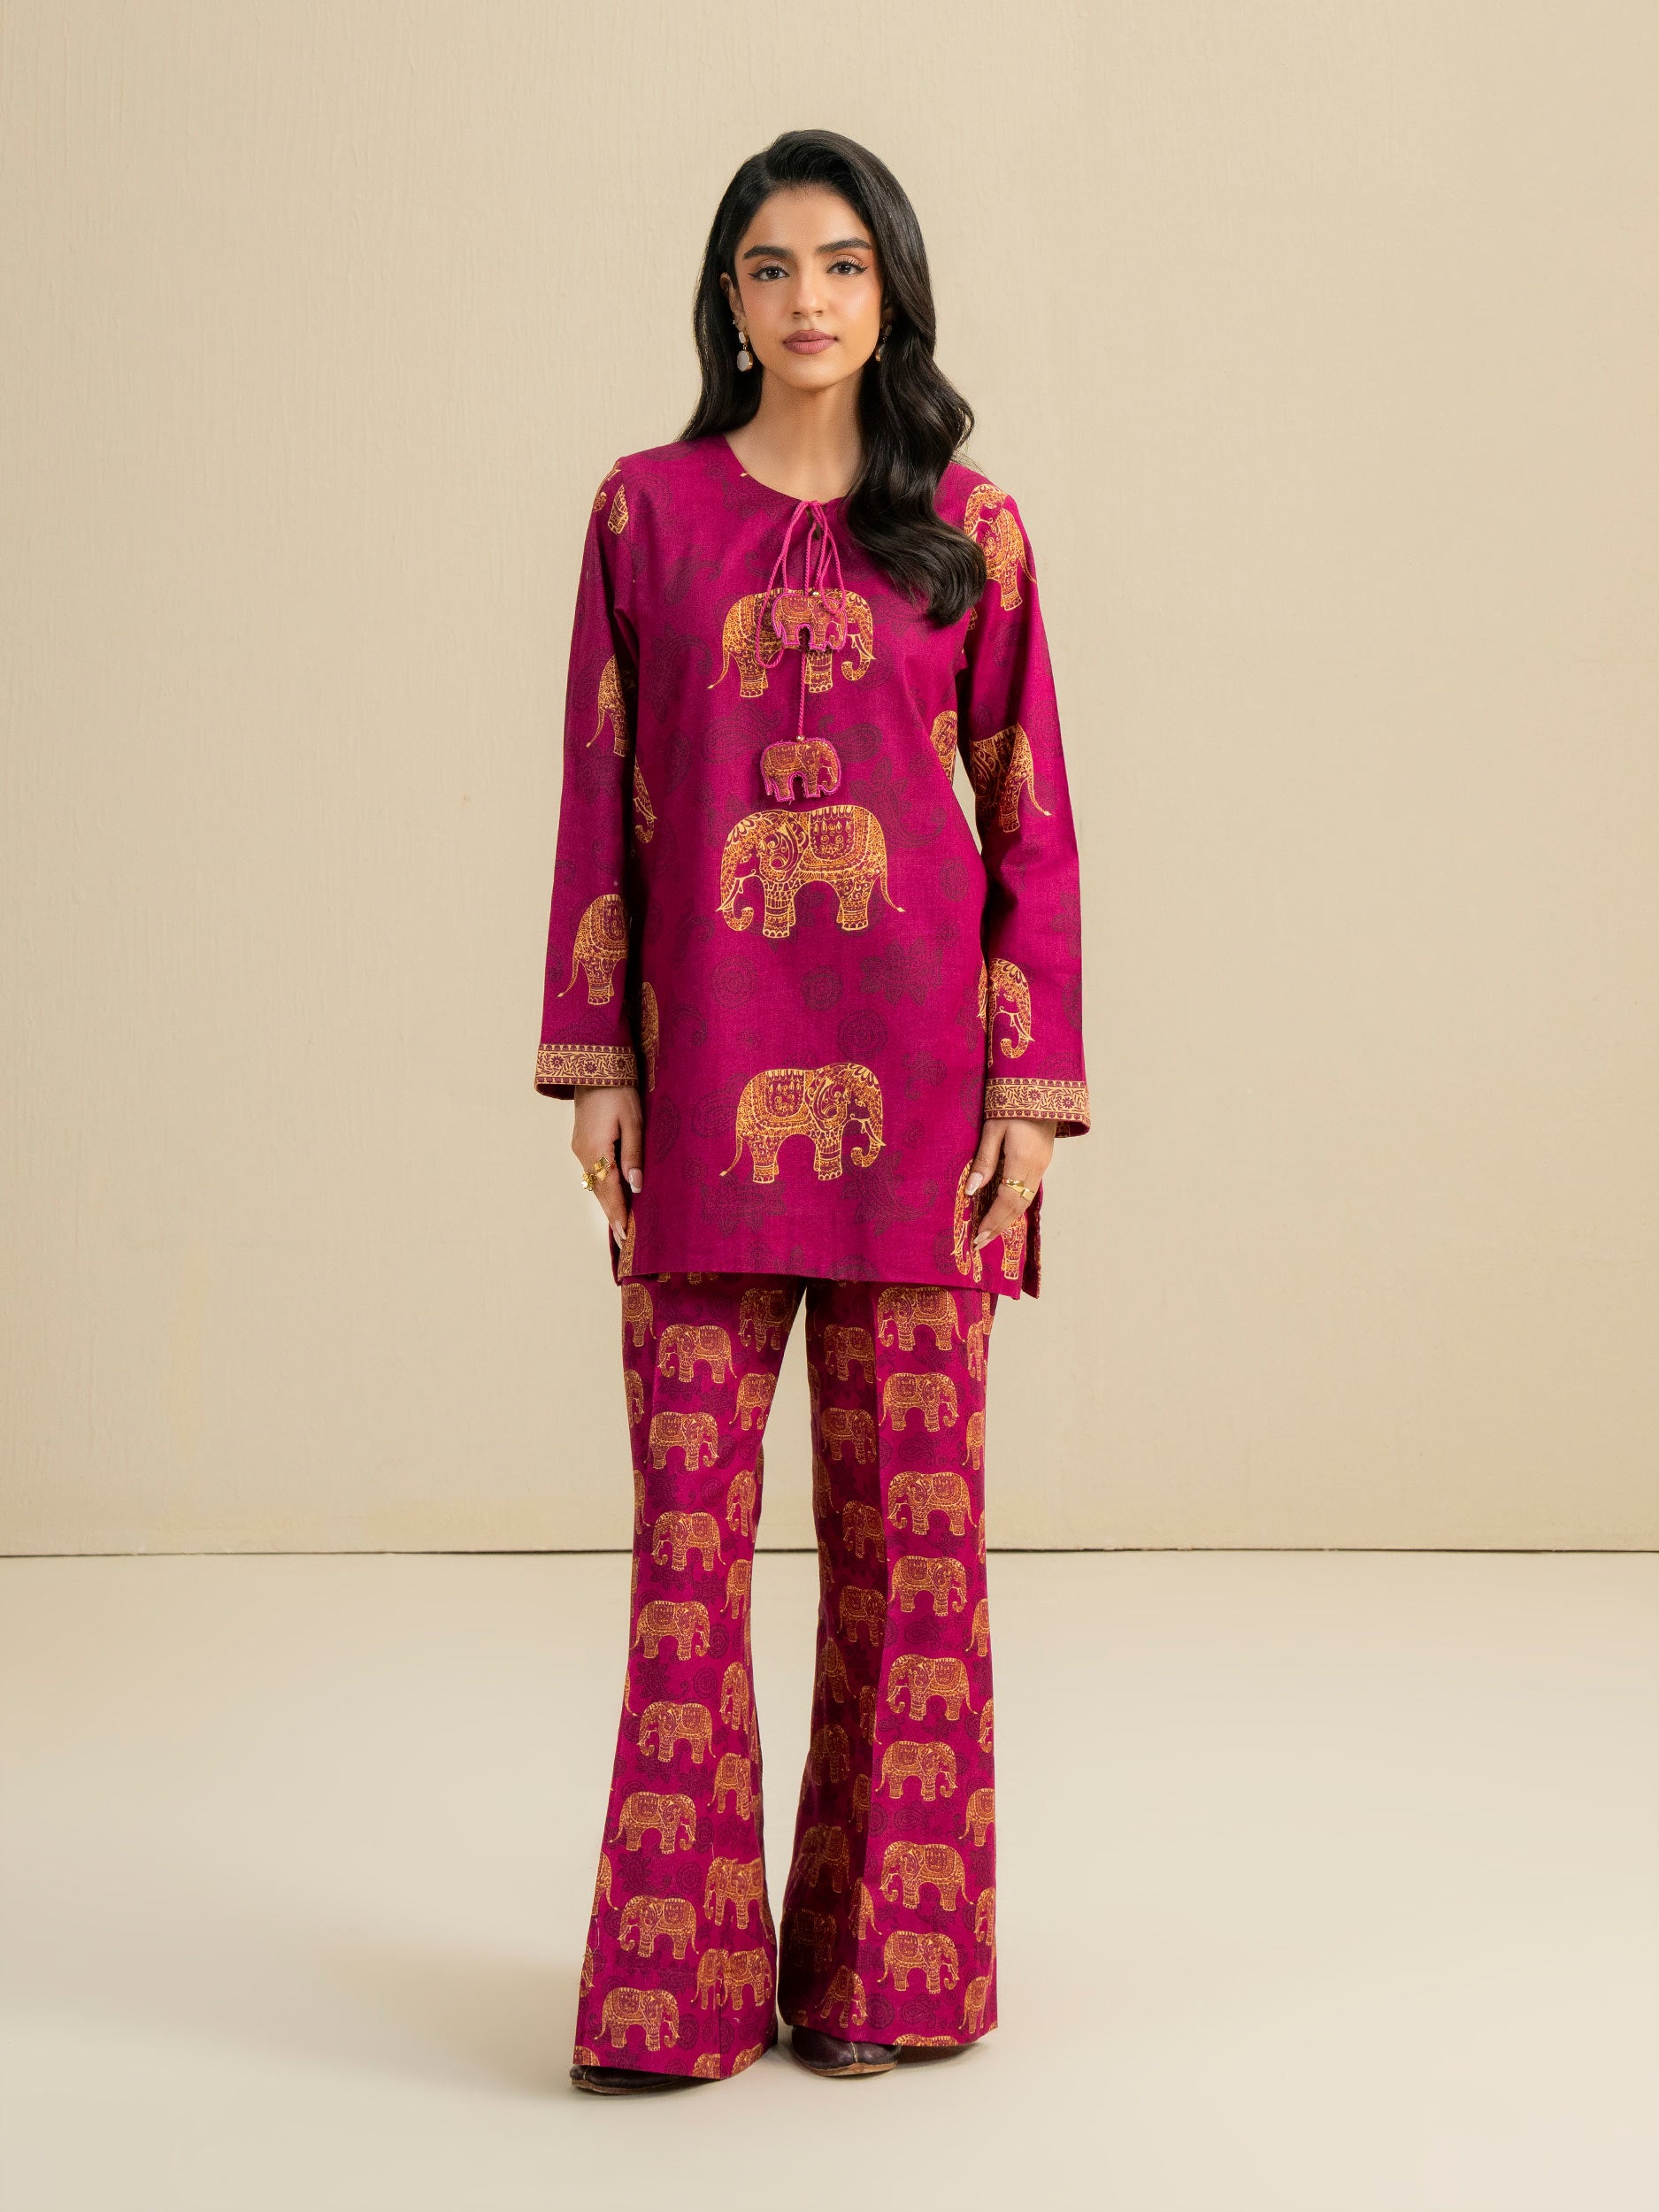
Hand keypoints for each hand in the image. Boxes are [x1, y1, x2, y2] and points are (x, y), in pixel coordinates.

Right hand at [571, 1085, 641, 1241]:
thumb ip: (634, 1155)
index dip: (619, 1214)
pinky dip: (603, 1187)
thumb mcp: (633, 1121)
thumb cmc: (619, 1091)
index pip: (610, 1191)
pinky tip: (613, 1195)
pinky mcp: (581, 1143)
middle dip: (612, 1215)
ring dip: (608, 1202)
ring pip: (595, 1182)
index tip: (625, 1236)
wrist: (594, 1068)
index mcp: (597, 1150)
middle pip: (599, 1192)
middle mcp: (583, 1154)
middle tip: (622, 1240)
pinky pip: (593, 1171)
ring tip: (620, 1224)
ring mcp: (580, 1149)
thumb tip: (636, 1187)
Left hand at [966, 1116, 1055, 1251]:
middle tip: (980, 1244)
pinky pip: (1029, 1192)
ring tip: (990, 1233)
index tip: (977, 1237)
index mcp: (1022, 1161)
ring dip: (1008, 1220)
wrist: (1042, 1088)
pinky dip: (1016, 1207)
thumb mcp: (992, 1130)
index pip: (1006, 1200)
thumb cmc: (1011, 1105)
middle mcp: (1035, 1168)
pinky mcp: (1043, 1162)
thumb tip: (971, 1190)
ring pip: (1025, 1201)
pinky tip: (1005, 1213)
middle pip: (1017, 1207)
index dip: (992, 1221)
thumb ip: (983, 1161)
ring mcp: (1042, 1166)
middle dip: (999, 1227)